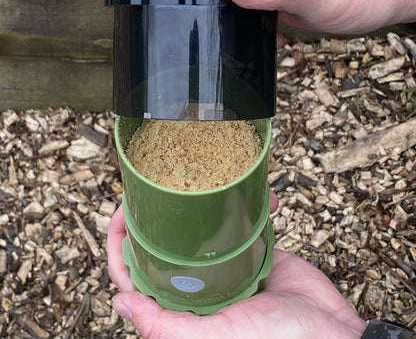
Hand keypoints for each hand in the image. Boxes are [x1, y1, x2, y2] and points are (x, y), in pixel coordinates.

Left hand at [107, 195, 366, 338]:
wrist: (333, 334)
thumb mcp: (218, 338)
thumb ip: (166, 327)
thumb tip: (119, 304)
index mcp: (181, 306)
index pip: (135, 273)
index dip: (122, 243)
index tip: (125, 211)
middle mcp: (198, 286)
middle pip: (162, 244)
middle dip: (158, 214)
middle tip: (158, 184)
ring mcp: (225, 266)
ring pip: (201, 230)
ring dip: (204, 206)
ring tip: (206, 182)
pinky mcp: (253, 252)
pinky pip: (243, 224)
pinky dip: (252, 208)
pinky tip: (265, 199)